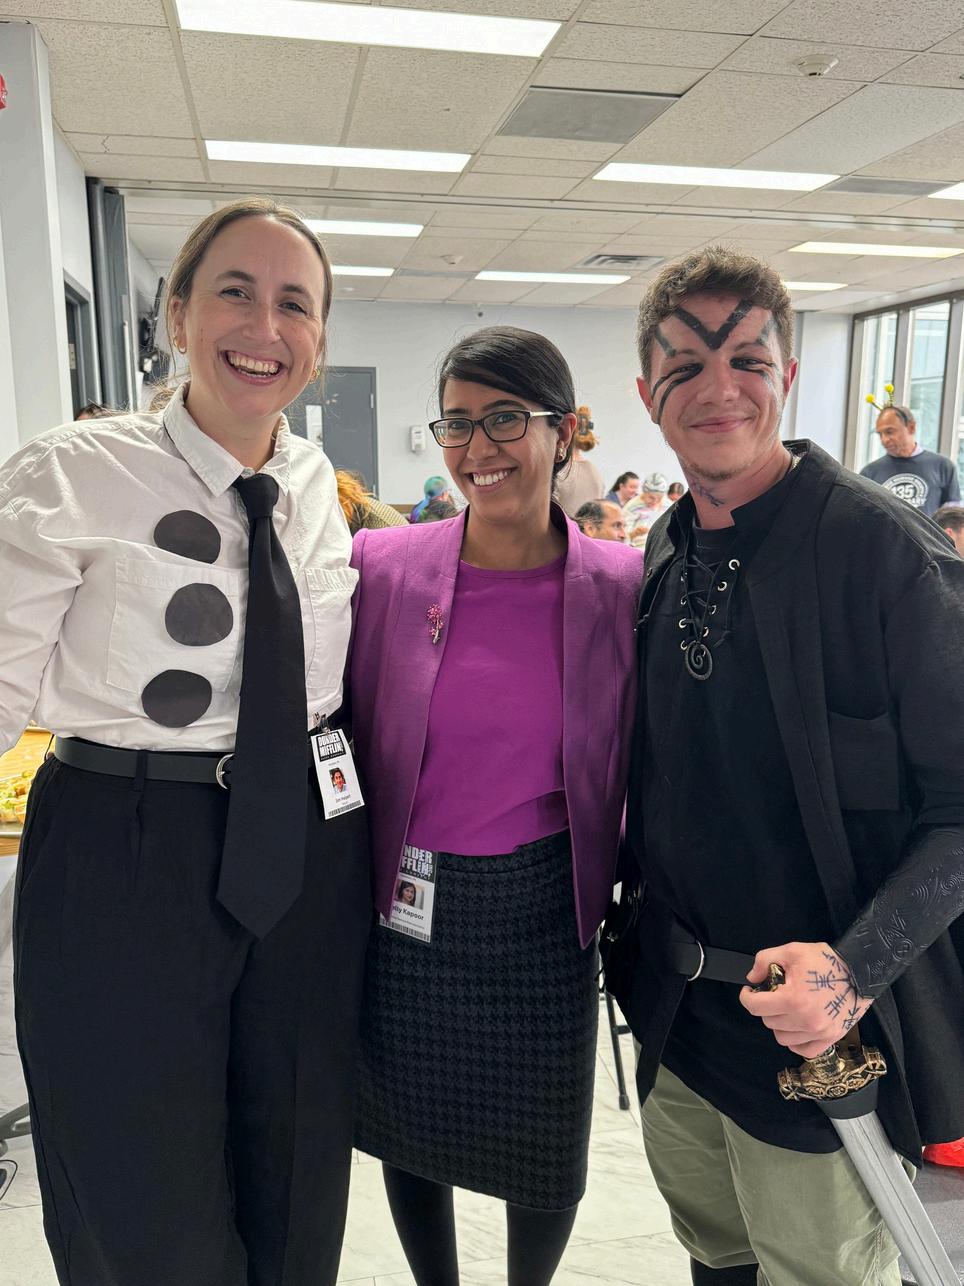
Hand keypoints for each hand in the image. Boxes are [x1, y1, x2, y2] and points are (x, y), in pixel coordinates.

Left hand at [739, 942, 872, 1058]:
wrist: (860, 972)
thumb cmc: (826, 960)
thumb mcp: (792, 951)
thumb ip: (765, 961)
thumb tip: (752, 978)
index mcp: (792, 999)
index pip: (755, 1007)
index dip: (747, 997)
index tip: (750, 991)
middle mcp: (804, 1020)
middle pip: (768, 1021)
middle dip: (766, 1007)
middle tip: (774, 995)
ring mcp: (818, 1032)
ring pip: (782, 1038)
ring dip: (779, 1024)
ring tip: (786, 1010)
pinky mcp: (830, 1039)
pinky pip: (804, 1050)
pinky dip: (796, 1042)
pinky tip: (797, 1027)